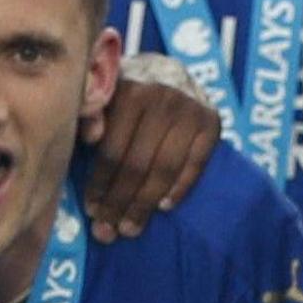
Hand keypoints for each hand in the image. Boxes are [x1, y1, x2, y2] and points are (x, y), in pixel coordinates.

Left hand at [83, 72, 220, 237]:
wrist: (168, 70)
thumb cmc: (125, 91)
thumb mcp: (101, 95)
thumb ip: (90, 112)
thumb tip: (90, 137)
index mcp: (129, 92)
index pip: (112, 151)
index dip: (100, 185)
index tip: (91, 210)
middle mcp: (162, 98)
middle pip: (137, 165)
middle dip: (119, 203)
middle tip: (107, 232)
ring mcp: (190, 110)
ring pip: (164, 170)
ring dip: (145, 205)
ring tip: (130, 228)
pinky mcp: (212, 122)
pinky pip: (195, 165)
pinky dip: (180, 189)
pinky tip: (163, 208)